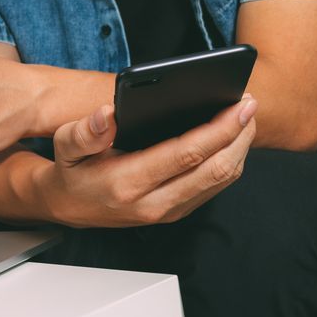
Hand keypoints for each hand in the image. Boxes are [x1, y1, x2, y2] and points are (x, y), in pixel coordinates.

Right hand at [38, 97, 257, 227]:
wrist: (68, 207)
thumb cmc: (72, 171)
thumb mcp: (65, 146)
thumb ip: (85, 132)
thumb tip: (107, 114)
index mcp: (127, 182)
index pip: (186, 154)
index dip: (219, 129)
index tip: (240, 105)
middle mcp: (152, 203)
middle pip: (215, 170)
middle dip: (239, 135)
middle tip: (250, 105)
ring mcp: (167, 211)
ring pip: (221, 180)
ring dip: (239, 148)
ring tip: (245, 118)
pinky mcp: (176, 211)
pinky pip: (214, 187)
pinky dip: (229, 160)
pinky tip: (231, 138)